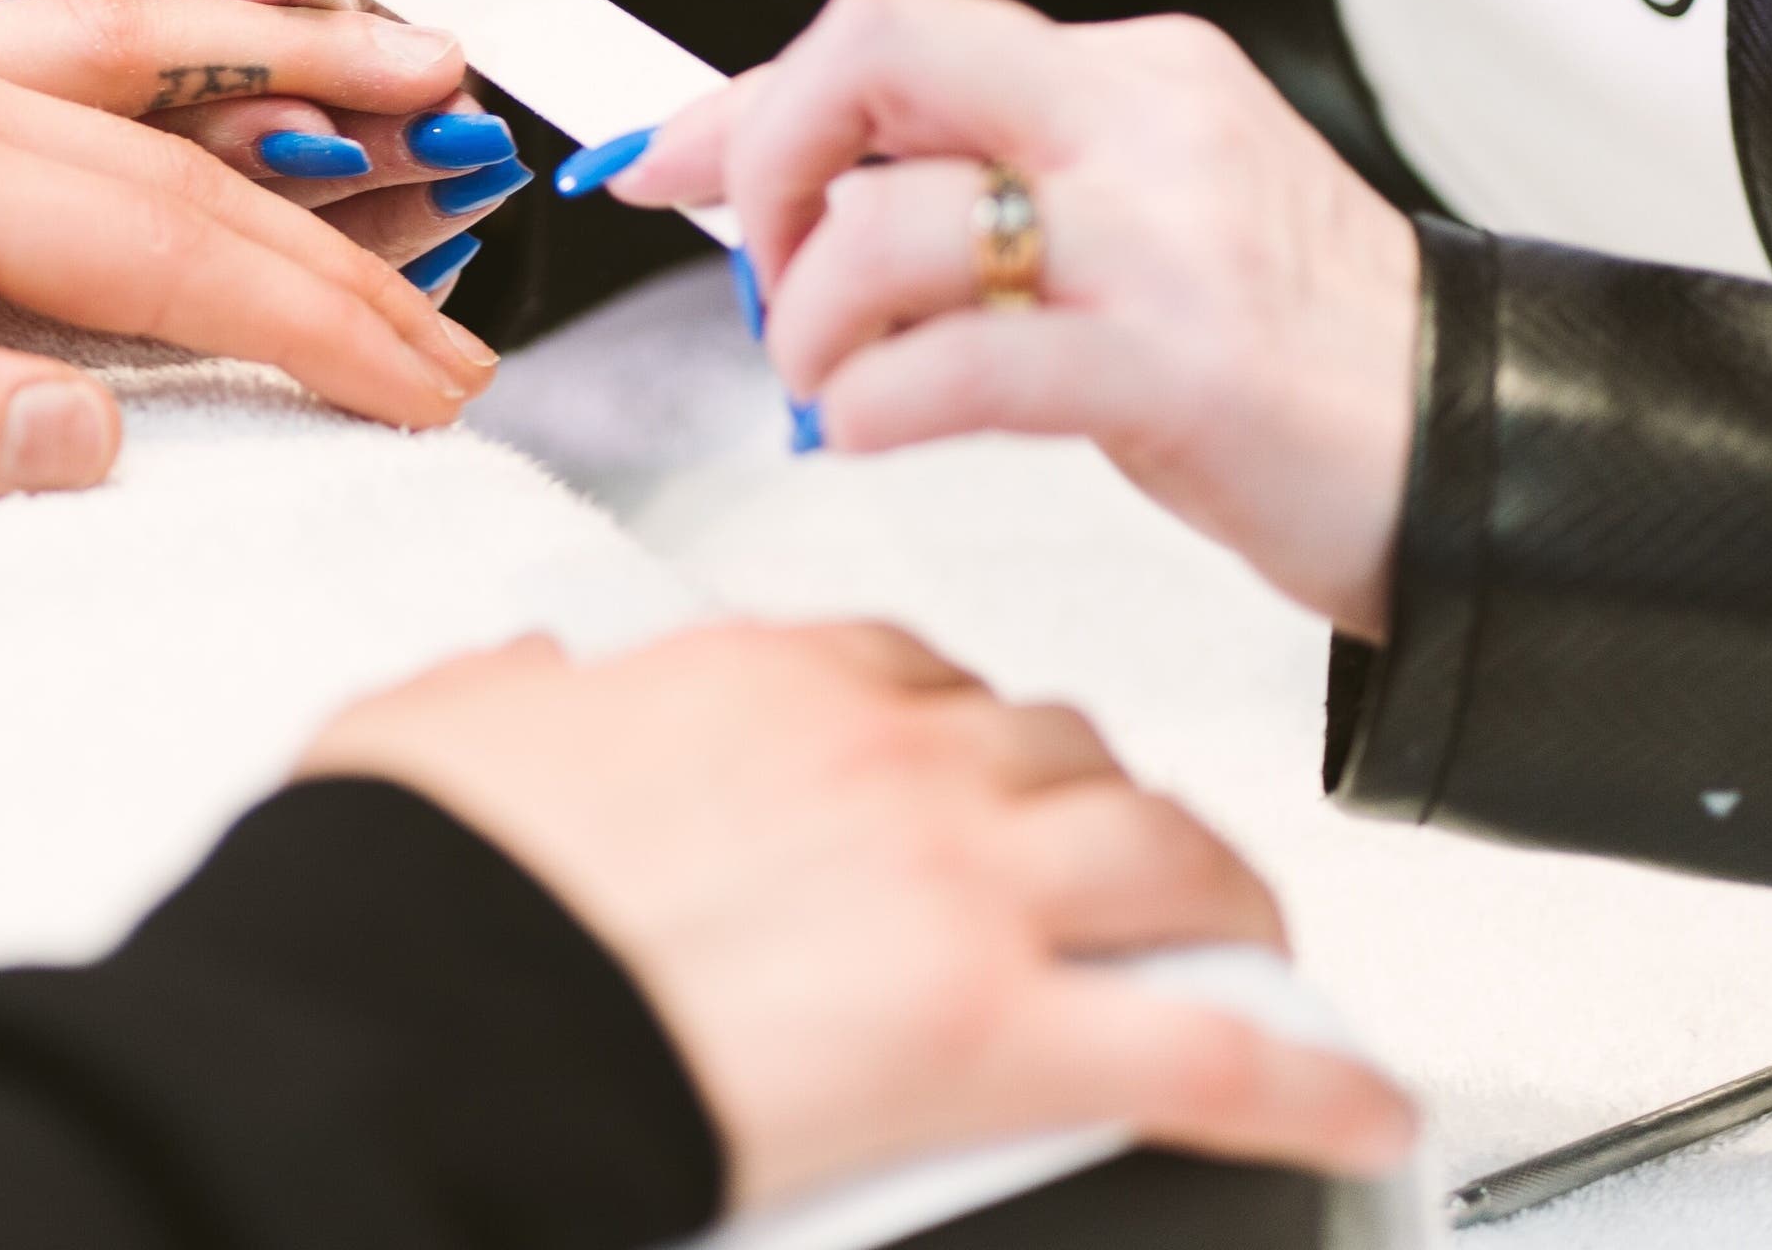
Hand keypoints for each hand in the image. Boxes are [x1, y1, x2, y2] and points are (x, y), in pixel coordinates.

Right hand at [301, 623, 1416, 1207]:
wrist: (418, 1008)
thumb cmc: (416, 892)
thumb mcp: (432, 731)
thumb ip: (505, 694)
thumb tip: (523, 678)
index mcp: (753, 682)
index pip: (908, 669)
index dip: (962, 721)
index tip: (972, 756)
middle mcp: (880, 758)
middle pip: (1054, 749)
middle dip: (1099, 795)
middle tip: (1120, 847)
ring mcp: (953, 887)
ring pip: (1160, 852)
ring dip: (1217, 893)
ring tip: (1244, 935)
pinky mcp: (997, 1035)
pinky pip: (1208, 1046)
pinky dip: (1308, 1077)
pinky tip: (1356, 1102)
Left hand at [597, 0, 1419, 638]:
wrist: (1491, 459)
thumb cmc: (1306, 362)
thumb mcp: (1142, 227)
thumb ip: (993, 191)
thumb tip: (803, 200)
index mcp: (1133, 75)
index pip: (887, 34)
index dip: (742, 100)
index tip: (657, 161)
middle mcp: (1141, 122)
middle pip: (870, 50)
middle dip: (765, 158)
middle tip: (766, 270)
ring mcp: (1158, 240)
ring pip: (883, 220)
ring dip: (804, 320)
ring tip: (827, 384)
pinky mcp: (1174, 366)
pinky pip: (950, 364)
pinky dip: (865, 404)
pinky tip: (866, 431)